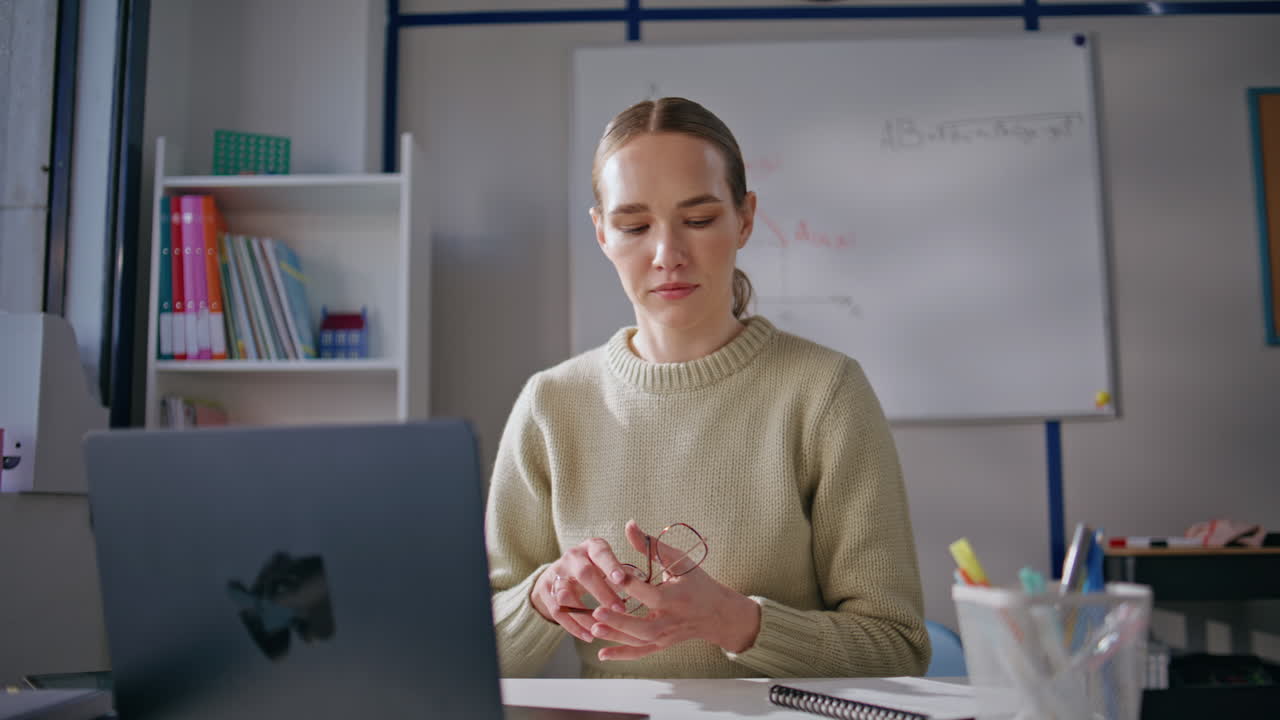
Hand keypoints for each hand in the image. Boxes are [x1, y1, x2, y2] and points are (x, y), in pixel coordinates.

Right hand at [529, 535, 635, 643]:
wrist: (561, 572)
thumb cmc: (596, 568)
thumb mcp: (608, 564)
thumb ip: (623, 573)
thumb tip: (640, 586)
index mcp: (591, 547)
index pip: (601, 553)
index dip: (611, 566)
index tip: (622, 580)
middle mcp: (572, 557)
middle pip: (584, 574)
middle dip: (602, 593)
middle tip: (620, 610)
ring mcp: (556, 573)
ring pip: (567, 595)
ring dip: (584, 615)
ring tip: (601, 629)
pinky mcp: (545, 591)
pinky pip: (557, 612)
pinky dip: (573, 626)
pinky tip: (588, 636)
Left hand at [588, 520, 760, 661]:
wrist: (717, 612)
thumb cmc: (696, 581)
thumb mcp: (679, 560)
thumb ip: (651, 545)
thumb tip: (629, 525)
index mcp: (677, 597)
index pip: (651, 593)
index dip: (631, 585)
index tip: (611, 576)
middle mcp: (672, 620)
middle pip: (644, 626)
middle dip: (620, 621)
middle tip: (596, 612)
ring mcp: (667, 636)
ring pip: (640, 642)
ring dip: (616, 637)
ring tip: (593, 628)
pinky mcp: (662, 645)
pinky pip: (641, 653)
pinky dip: (622, 655)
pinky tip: (601, 654)